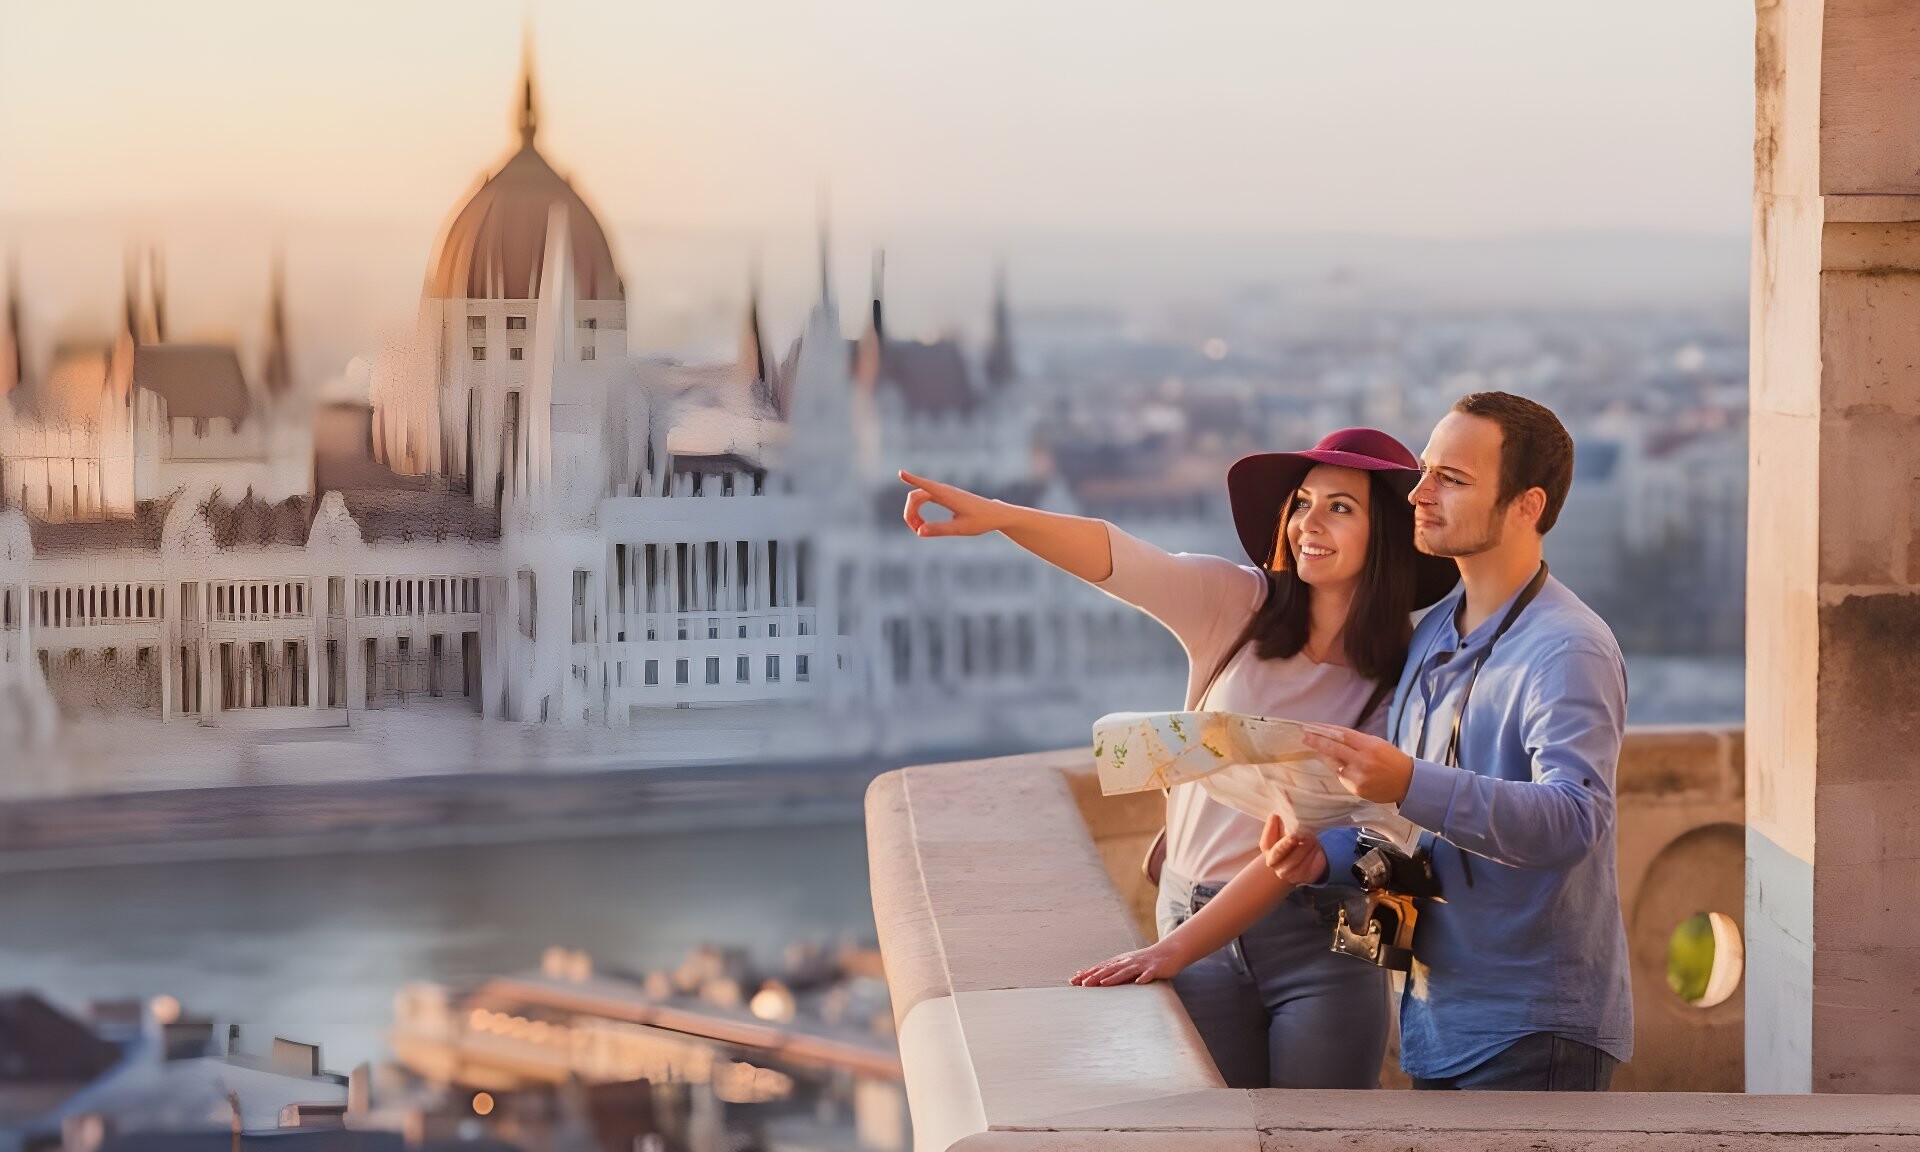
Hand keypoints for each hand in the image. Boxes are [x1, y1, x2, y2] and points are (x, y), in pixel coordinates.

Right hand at [899, 470, 1006, 537]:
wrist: (996, 514)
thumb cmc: (981, 521)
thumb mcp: (960, 529)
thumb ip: (939, 529)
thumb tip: (919, 532)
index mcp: (948, 496)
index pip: (926, 486)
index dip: (912, 479)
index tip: (900, 472)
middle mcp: (944, 491)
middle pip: (916, 496)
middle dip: (910, 512)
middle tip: (916, 530)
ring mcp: (945, 493)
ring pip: (920, 497)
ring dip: (914, 512)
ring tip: (918, 530)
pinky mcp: (946, 497)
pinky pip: (926, 498)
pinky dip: (919, 510)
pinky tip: (921, 524)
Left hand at [1069, 939, 1187, 986]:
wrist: (1169, 952)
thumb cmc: (1145, 962)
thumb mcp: (1126, 966)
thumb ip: (1110, 971)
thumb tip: (1088, 977)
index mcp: (1120, 962)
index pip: (1101, 968)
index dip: (1088, 974)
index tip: (1073, 981)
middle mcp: (1128, 962)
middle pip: (1110, 970)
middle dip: (1096, 977)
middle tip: (1083, 985)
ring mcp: (1141, 965)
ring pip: (1126, 971)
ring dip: (1115, 978)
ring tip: (1103, 984)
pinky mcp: (1155, 969)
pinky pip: (1149, 974)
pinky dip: (1144, 978)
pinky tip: (1139, 982)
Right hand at [1259, 813, 1327, 884]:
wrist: (1312, 857)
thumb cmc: (1298, 839)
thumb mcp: (1291, 829)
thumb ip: (1286, 820)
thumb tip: (1286, 803)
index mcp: (1267, 848)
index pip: (1266, 840)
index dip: (1271, 828)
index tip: (1277, 815)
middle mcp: (1273, 862)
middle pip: (1277, 852)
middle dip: (1286, 843)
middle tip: (1294, 835)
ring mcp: (1285, 872)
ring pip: (1294, 859)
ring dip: (1303, 846)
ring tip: (1311, 836)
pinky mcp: (1299, 877)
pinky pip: (1305, 866)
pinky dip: (1310, 855)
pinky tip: (1314, 847)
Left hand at [1301, 724, 1415, 803]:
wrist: (1408, 783)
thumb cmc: (1392, 759)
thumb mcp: (1377, 744)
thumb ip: (1356, 741)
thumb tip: (1333, 736)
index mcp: (1369, 746)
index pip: (1341, 735)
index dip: (1325, 730)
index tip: (1312, 727)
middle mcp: (1363, 761)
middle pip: (1333, 749)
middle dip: (1317, 742)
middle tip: (1305, 737)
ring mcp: (1359, 777)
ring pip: (1335, 765)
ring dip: (1326, 757)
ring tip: (1319, 751)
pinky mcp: (1357, 789)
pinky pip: (1342, 777)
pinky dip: (1339, 770)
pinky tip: (1339, 766)